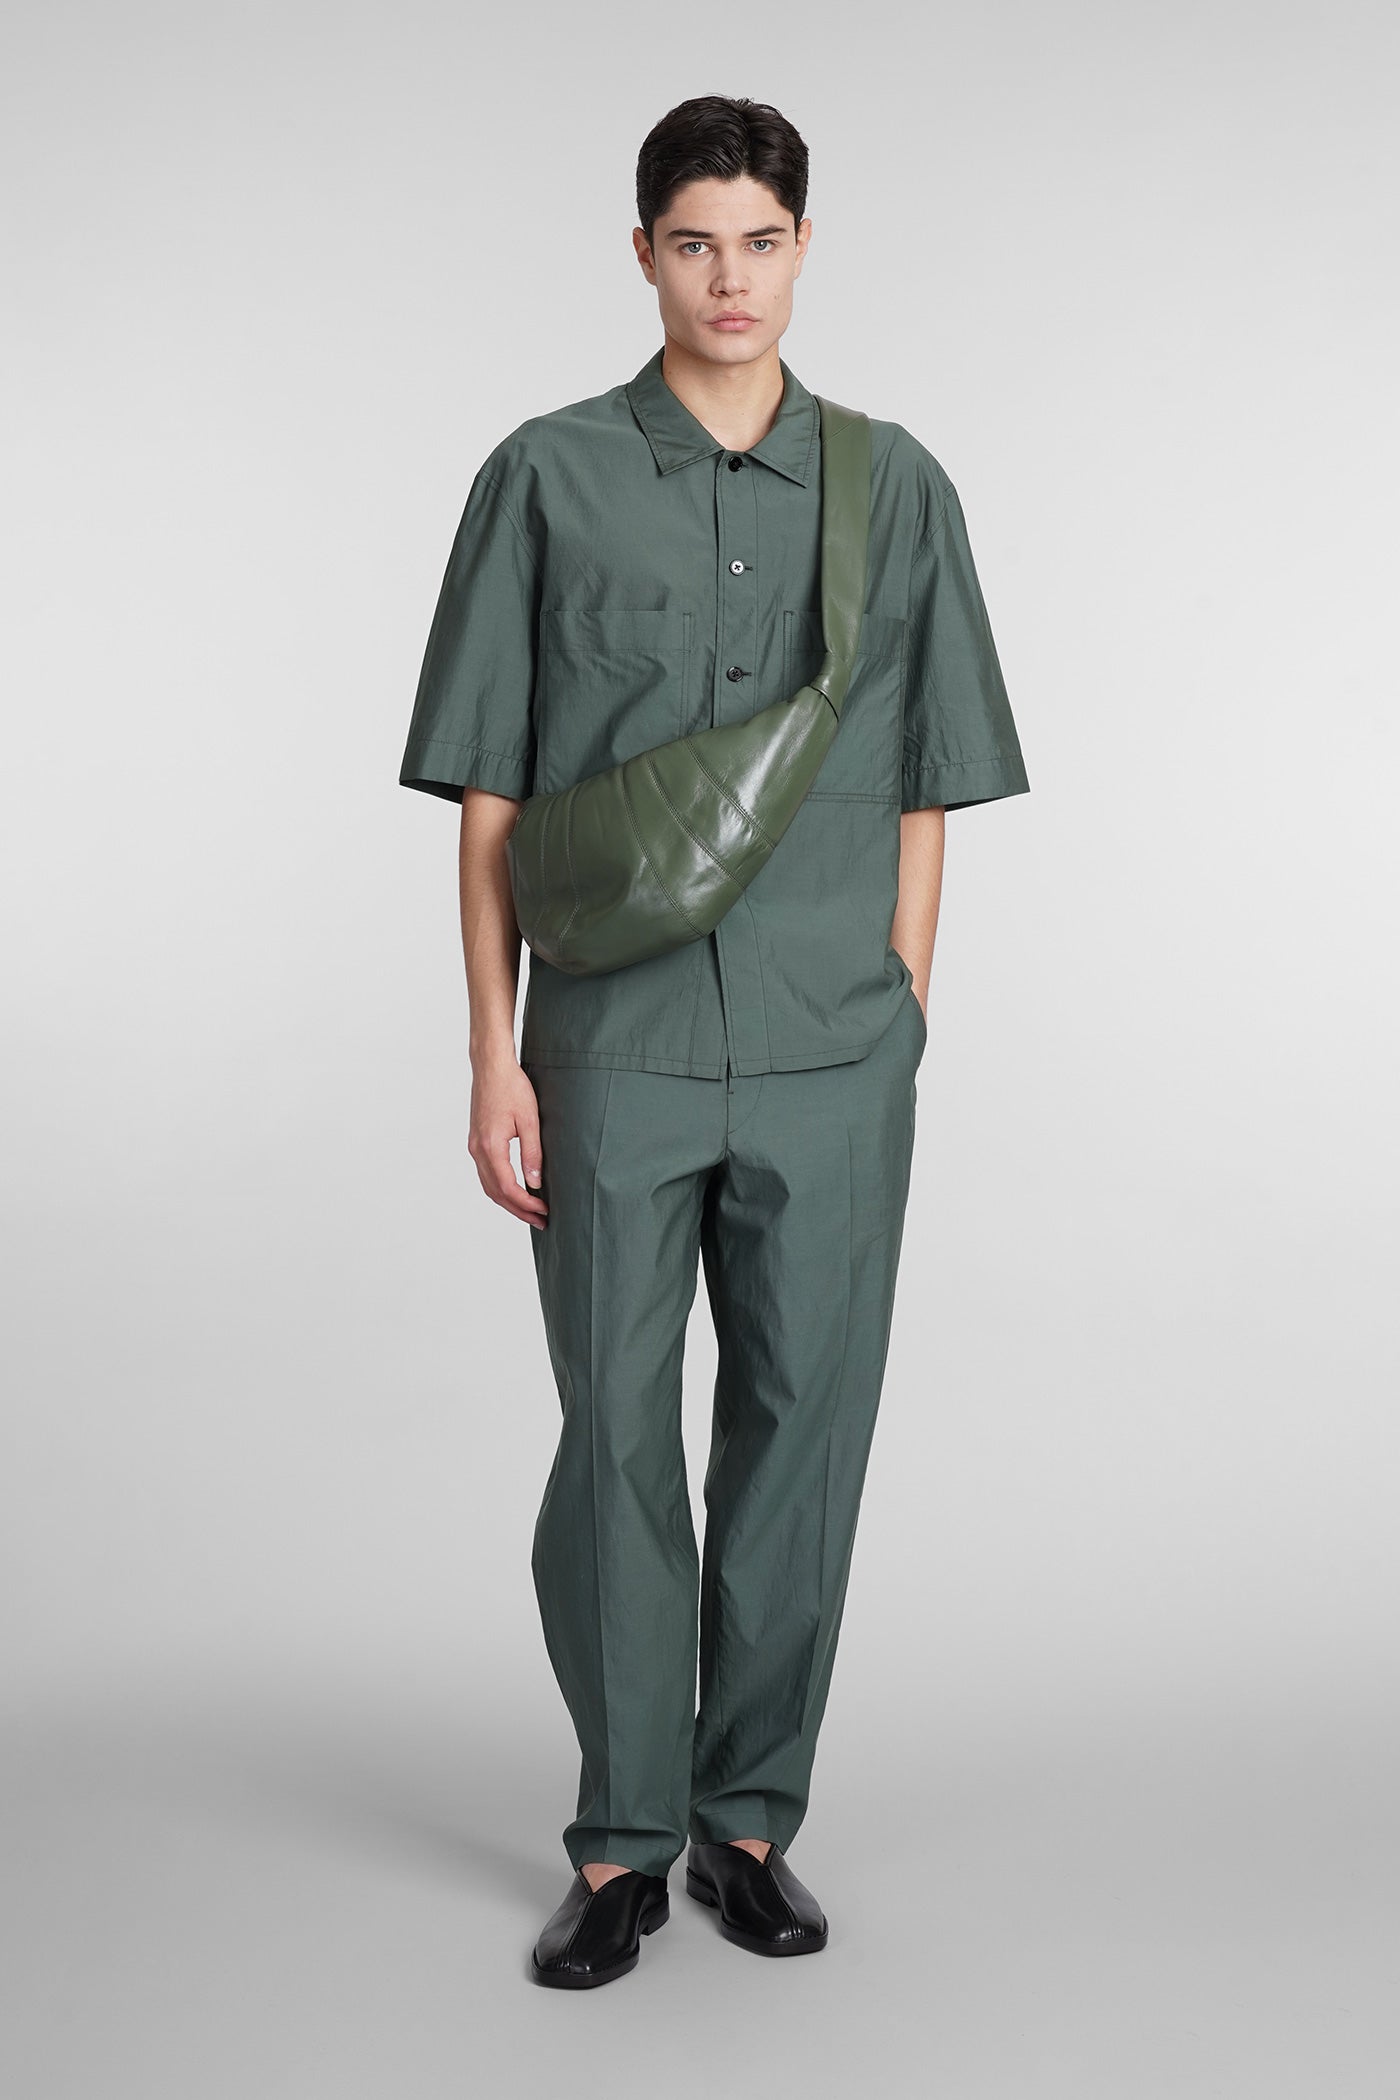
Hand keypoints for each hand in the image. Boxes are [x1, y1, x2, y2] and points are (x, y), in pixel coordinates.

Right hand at [467, 1053, 548, 1228]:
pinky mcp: (476, 1142)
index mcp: (491, 1147)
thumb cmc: (512, 1088)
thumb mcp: (530, 1120)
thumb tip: (534, 1182)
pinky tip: (515, 1191)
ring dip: (509, 1202)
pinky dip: (500, 1188)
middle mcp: (477, 1150)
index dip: (526, 1203)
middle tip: (540, 1221)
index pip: (508, 1187)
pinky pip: (486, 1174)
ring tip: (530, 1211)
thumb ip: (532, 1153)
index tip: (545, 1210)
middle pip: (496, 1193)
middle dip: (518, 1210)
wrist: (491, 1067)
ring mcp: (474, 1147)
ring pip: (489, 1186)